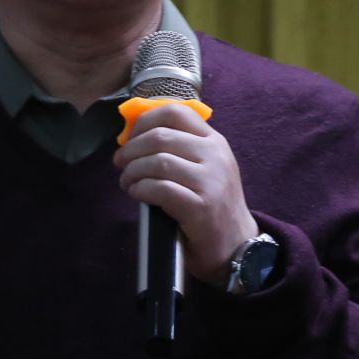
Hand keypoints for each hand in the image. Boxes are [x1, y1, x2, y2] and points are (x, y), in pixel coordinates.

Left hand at [112, 100, 258, 284]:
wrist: (237, 246)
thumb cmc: (213, 205)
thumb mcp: (206, 167)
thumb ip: (180, 148)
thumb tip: (133, 137)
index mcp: (214, 141)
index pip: (176, 112)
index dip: (144, 121)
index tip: (130, 138)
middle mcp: (215, 155)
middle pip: (160, 136)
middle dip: (131, 150)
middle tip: (121, 164)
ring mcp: (210, 181)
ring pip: (158, 161)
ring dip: (132, 171)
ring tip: (127, 182)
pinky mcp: (201, 207)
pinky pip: (159, 189)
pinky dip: (140, 189)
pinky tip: (137, 194)